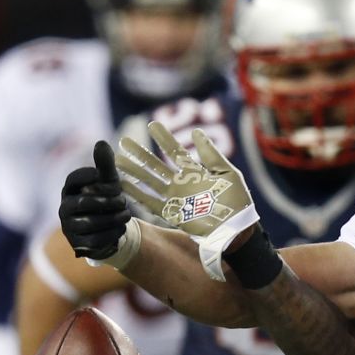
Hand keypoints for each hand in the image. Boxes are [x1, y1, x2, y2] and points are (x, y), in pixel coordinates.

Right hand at [59, 141, 130, 259]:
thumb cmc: (107, 200)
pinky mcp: (78, 244)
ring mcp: (69, 227)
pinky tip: (121, 228)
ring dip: (114, 218)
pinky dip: (113, 233)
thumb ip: (105, 164)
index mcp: (70, 189)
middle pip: (84, 203)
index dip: (87, 176)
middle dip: (108, 201)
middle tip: (123, 201)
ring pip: (91, 223)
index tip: (103, 176)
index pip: (73, 179)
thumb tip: (101, 143)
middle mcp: (65, 208)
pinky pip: (96, 240)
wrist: (109, 230)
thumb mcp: (109, 182)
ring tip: (126, 214)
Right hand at [116, 121, 259, 279]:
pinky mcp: (172, 213)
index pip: (176, 152)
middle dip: (140, 154)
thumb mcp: (228, 173)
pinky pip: (150, 202)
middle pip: (156, 165)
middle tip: (123, 141)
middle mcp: (182, 184)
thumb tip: (197, 132)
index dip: (164, 138)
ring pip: (150, 181)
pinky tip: (122, 184)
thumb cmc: (237, 202)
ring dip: (134, 171)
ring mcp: (175, 198)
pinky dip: (136, 193)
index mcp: (195, 172)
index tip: (152, 124)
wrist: (237, 229)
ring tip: (117, 160)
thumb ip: (211, 155)